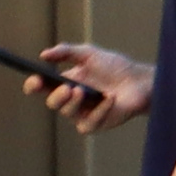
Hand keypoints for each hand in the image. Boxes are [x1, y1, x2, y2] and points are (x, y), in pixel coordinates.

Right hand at [22, 43, 144, 135]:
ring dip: (74, 103)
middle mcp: (70, 100)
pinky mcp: (97, 124)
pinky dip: (98, 111)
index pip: (41, 87)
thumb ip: (66, 52)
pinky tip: (109, 98)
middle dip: (56, 96)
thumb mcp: (89, 53)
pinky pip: (88, 123)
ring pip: (68, 113)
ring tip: (83, 91)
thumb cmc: (115, 67)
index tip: (36, 79)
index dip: (34, 85)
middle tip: (67, 87)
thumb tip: (43, 55)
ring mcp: (82, 113)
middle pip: (52, 103)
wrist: (141, 81)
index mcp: (64, 83)